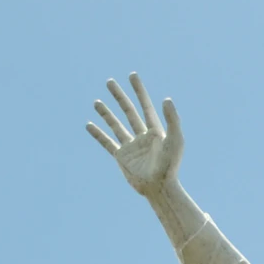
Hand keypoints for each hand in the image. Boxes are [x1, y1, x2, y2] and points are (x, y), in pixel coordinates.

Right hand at [86, 73, 183, 196]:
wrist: (159, 187)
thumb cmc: (170, 165)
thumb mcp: (175, 140)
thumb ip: (172, 119)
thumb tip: (166, 98)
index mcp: (155, 130)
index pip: (145, 105)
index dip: (139, 90)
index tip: (132, 75)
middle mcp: (142, 136)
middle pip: (128, 111)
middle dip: (119, 96)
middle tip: (109, 82)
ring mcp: (131, 146)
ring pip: (116, 125)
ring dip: (106, 113)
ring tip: (96, 101)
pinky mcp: (121, 157)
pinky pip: (107, 142)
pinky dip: (98, 134)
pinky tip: (89, 125)